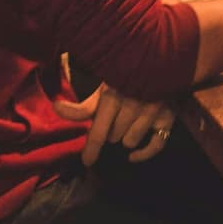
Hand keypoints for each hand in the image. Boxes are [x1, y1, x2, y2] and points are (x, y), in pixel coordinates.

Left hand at [57, 85, 174, 165]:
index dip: (91, 150)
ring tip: (125, 124)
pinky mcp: (167, 118)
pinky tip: (133, 155)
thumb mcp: (101, 87)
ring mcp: (152, 113)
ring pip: (130, 142)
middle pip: (113, 138)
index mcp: (112, 97)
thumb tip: (55, 107)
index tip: (87, 162)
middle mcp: (133, 106)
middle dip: (109, 132)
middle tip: (112, 120)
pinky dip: (144, 153)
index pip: (99, 133)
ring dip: (124, 137)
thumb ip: (82, 104)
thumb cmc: (125, 75)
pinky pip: (156, 145)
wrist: (159, 62)